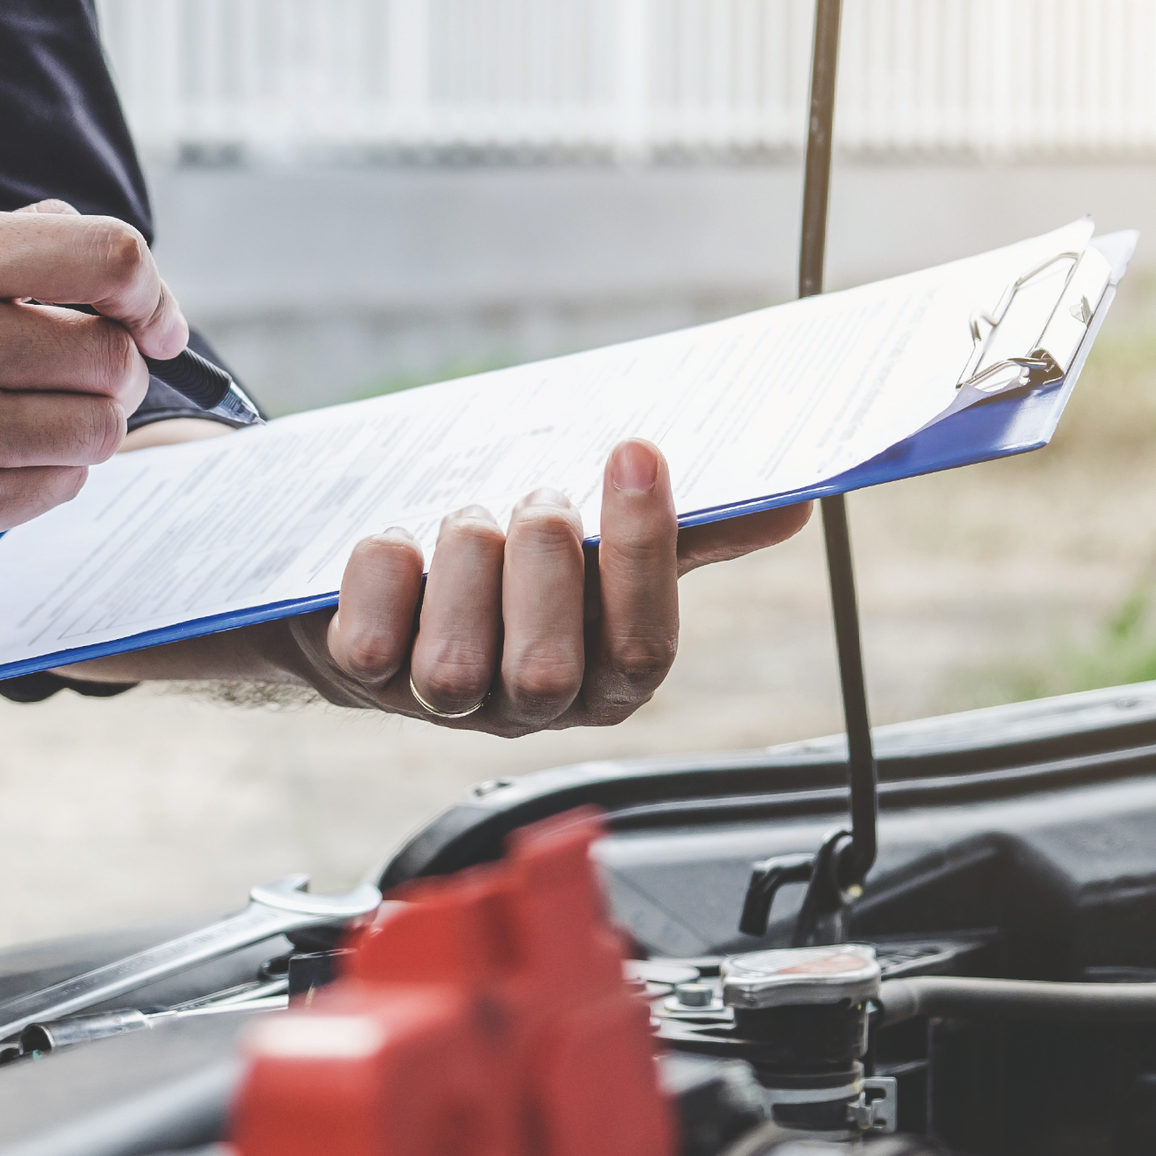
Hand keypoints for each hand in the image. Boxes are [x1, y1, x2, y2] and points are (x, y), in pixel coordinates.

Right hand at [0, 204, 186, 594]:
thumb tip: (83, 242)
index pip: (107, 257)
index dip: (150, 294)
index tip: (153, 320)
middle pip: (113, 356)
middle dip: (112, 369)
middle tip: (74, 376)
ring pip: (97, 432)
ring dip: (80, 430)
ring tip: (19, 421)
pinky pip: (52, 493)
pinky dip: (41, 480)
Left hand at [285, 438, 809, 736]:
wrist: (387, 581)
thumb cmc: (511, 561)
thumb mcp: (600, 545)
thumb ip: (685, 534)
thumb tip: (791, 505)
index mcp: (603, 676)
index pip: (644, 647)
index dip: (644, 550)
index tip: (634, 451)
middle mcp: (526, 704)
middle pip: (548, 671)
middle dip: (543, 567)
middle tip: (536, 499)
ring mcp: (440, 701)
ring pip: (455, 666)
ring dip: (464, 563)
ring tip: (465, 520)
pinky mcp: (363, 678)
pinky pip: (370, 642)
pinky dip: (381, 571)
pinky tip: (397, 545)